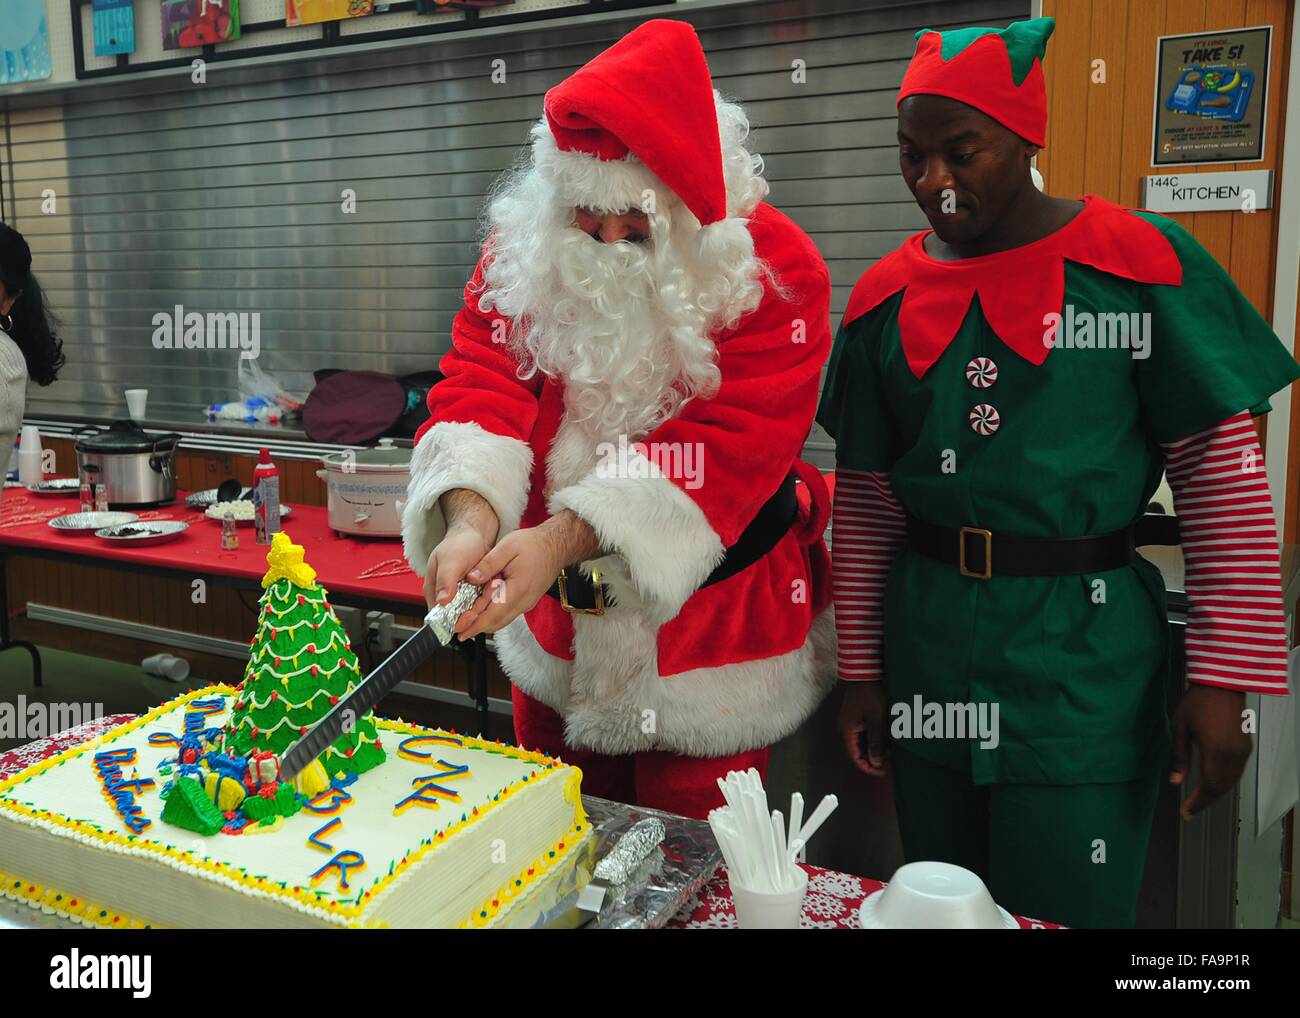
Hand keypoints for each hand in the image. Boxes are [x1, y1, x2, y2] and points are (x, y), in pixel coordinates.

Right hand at [423, 524, 491, 610]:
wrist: (475, 534)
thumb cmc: (459, 544)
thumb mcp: (451, 560)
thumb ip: (445, 580)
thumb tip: (442, 600)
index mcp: (433, 591)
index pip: (439, 617)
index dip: (453, 621)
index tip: (468, 617)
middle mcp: (445, 596)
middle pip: (456, 617)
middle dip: (471, 614)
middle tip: (483, 603)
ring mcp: (460, 596)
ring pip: (470, 612)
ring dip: (480, 607)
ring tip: (489, 593)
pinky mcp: (473, 593)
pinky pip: (479, 604)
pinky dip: (486, 600)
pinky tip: (492, 591)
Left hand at [453, 526, 567, 638]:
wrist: (556, 546)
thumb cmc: (534, 545)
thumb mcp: (507, 547)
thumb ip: (488, 564)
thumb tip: (471, 578)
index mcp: (517, 589)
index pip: (492, 615)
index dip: (474, 625)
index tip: (460, 631)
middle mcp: (524, 601)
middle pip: (496, 623)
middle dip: (476, 628)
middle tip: (459, 630)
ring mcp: (527, 603)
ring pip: (503, 620)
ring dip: (485, 623)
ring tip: (468, 623)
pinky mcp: (527, 600)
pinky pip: (509, 613)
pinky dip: (494, 616)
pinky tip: (484, 611)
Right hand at [838, 680, 889, 776]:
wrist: (864, 674)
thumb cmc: (870, 696)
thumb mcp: (876, 721)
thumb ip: (876, 743)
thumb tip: (876, 763)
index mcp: (847, 732)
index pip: (856, 758)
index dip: (869, 767)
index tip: (883, 772)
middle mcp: (846, 729)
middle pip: (858, 751)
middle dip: (873, 758)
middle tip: (890, 760)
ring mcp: (850, 723)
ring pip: (862, 743)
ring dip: (874, 748)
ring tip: (890, 750)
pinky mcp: (856, 718)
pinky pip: (864, 734)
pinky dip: (874, 739)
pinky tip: (885, 739)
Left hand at [1169, 685, 1252, 818]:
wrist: (1222, 684)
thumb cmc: (1197, 702)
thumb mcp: (1180, 728)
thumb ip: (1179, 757)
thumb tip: (1175, 781)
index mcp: (1215, 751)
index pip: (1209, 786)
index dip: (1198, 802)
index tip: (1185, 812)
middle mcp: (1233, 755)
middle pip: (1222, 788)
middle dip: (1206, 801)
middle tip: (1190, 810)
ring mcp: (1242, 751)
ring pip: (1231, 782)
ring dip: (1216, 793)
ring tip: (1199, 800)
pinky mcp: (1246, 747)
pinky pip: (1237, 772)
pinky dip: (1225, 783)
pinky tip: (1213, 784)